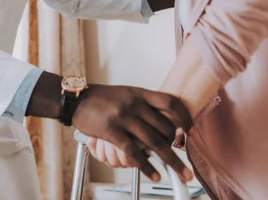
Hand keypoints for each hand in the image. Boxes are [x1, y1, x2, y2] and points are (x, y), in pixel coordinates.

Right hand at [72, 85, 191, 181]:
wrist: (76, 99)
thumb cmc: (100, 98)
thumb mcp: (126, 94)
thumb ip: (143, 104)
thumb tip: (163, 120)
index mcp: (140, 93)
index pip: (170, 103)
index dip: (184, 117)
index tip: (191, 130)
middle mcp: (134, 105)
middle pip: (165, 127)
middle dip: (177, 144)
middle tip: (183, 155)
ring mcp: (124, 118)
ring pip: (154, 142)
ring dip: (171, 161)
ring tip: (181, 174)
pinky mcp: (112, 132)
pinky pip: (134, 152)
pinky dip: (147, 166)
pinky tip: (154, 174)